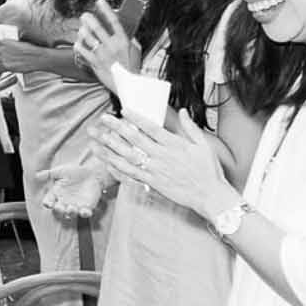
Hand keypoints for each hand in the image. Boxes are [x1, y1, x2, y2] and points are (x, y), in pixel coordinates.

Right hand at [39, 162, 113, 219]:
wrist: (92, 173)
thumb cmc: (75, 172)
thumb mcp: (61, 171)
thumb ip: (49, 174)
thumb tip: (36, 176)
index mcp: (56, 194)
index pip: (49, 201)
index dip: (47, 203)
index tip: (48, 203)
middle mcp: (64, 202)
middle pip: (59, 210)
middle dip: (58, 210)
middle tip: (59, 207)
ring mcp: (76, 206)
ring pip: (71, 214)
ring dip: (71, 213)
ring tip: (71, 208)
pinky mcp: (87, 207)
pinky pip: (85, 213)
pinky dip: (85, 214)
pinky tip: (84, 211)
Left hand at [72, 1, 136, 88]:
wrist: (128, 85)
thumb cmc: (133, 68)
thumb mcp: (136, 50)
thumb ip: (131, 39)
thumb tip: (128, 32)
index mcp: (123, 41)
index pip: (113, 21)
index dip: (106, 9)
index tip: (100, 2)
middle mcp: (112, 46)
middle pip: (97, 28)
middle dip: (89, 19)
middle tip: (85, 15)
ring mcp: (102, 54)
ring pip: (88, 38)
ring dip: (83, 31)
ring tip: (82, 28)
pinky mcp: (95, 63)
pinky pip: (83, 52)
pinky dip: (79, 46)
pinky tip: (78, 43)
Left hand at [94, 109, 230, 218]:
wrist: (210, 195)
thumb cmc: (208, 170)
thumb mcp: (204, 145)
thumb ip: (191, 127)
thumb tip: (182, 111)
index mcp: (174, 145)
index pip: (151, 128)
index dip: (136, 118)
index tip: (123, 110)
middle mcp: (162, 156)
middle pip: (135, 139)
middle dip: (116, 128)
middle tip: (103, 118)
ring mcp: (156, 171)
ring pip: (128, 157)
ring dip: (110, 148)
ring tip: (95, 140)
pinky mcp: (153, 183)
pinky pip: (132, 175)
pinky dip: (118, 169)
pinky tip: (106, 162)